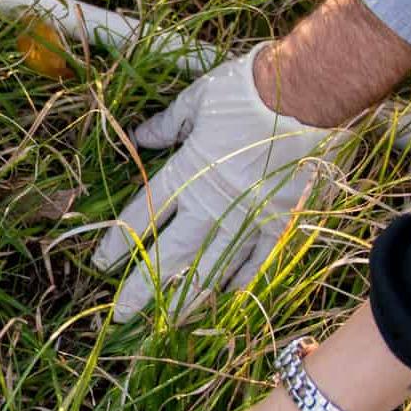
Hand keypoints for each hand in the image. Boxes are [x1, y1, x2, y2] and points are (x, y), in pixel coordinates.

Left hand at [90, 47, 410, 321]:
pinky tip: (226, 299)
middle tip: (123, 315)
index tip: (100, 264)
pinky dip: (242, 281)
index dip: (118, 243)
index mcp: (186, 171)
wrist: (310, 90)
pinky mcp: (281, 218)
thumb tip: (139, 136)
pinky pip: (258, 259)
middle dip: (143, 288)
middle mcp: (212, 202)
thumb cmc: (248, 88)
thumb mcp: (197, 99)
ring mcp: (249, 215)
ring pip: (211, 266)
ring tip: (167, 322)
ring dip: (186, 296)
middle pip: (169, 254)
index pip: (143, 216)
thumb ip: (167, 124)